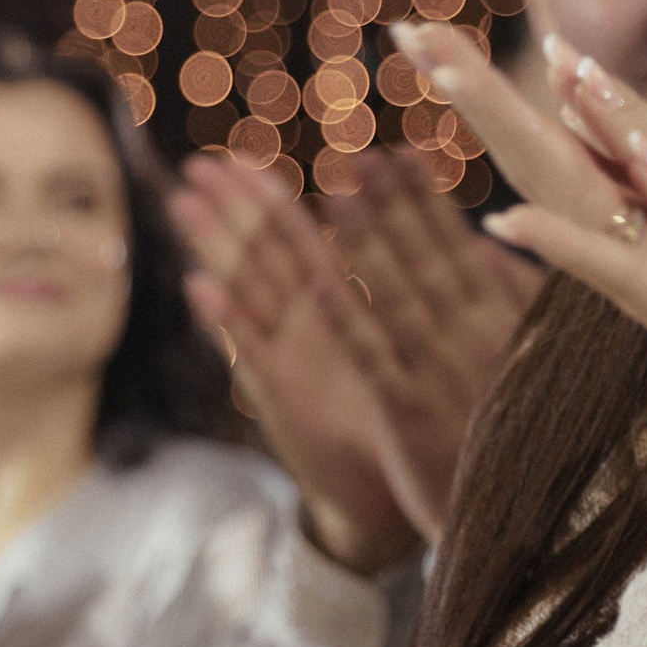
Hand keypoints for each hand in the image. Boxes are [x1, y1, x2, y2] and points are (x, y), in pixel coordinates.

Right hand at [170, 155, 422, 573]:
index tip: (238, 154)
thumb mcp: (413, 342)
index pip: (297, 236)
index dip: (269, 195)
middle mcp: (303, 324)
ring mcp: (285, 358)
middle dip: (227, 208)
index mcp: (335, 302)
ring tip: (183, 203)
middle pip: (259, 253)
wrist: (388, 491)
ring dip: (213, 247)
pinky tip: (199, 287)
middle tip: (196, 164)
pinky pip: (249, 352)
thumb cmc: (403, 413)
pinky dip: (225, 320)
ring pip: (244, 289)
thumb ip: (422, 291)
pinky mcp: (280, 397)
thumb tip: (464, 236)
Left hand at [329, 147, 540, 521]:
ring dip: (365, 241)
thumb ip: (518, 304)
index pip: (458, 249)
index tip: (401, 153)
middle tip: (359, 154)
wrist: (527, 531)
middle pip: (424, 260)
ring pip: (396, 295)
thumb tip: (491, 243)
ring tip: (334, 191)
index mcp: (503, 326)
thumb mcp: (539, 363)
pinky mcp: (409, 414)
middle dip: (391, 204)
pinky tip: (319, 281)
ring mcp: (440, 374)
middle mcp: (472, 340)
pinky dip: (348, 319)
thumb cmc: (533, 443)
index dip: (426, 200)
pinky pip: (374, 358)